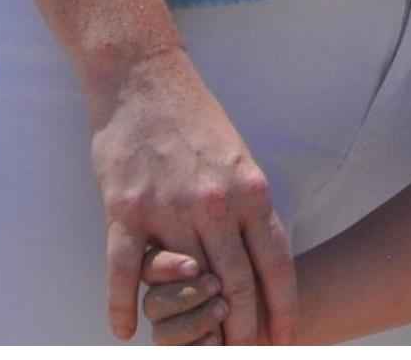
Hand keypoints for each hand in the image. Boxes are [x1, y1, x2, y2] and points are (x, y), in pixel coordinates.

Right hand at [89, 49, 295, 342]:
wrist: (145, 78)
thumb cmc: (195, 119)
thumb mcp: (237, 157)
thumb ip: (247, 205)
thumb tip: (261, 253)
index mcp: (249, 189)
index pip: (276, 262)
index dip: (283, 307)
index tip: (286, 339)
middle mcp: (215, 203)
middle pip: (237, 284)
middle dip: (245, 331)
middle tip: (246, 359)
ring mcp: (169, 208)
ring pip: (188, 284)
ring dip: (192, 327)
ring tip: (197, 356)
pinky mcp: (125, 210)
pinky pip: (124, 271)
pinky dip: (123, 306)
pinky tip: (125, 331)